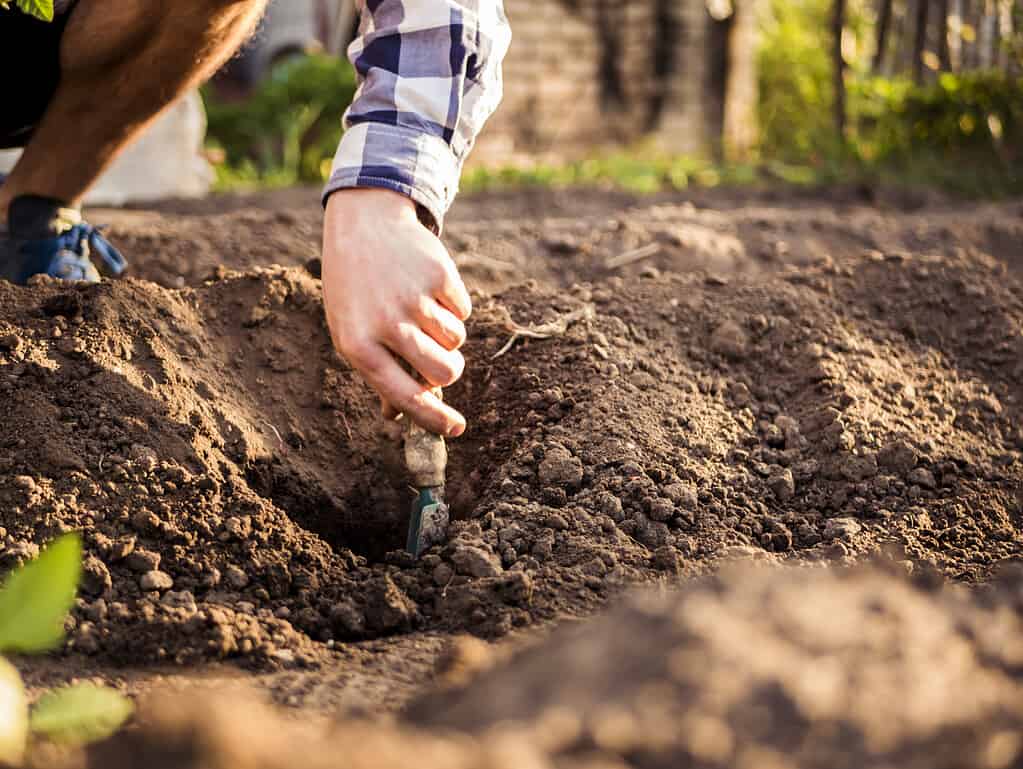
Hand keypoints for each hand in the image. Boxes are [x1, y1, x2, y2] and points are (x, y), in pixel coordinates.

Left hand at [321, 188, 470, 436]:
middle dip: (449, 370)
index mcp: (358, 347)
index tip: (456, 428)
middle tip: (441, 359)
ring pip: (456, 341)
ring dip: (447, 334)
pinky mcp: (438, 275)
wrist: (363, 225)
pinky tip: (427, 286)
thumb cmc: (355, 291)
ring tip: (422, 310)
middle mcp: (386, 325)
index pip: (405, 396)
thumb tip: (399, 416)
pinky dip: (452, 305)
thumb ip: (377, 373)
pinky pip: (463, 310)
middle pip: (443, 372)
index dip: (434, 419)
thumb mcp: (352, 332)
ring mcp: (414, 299)